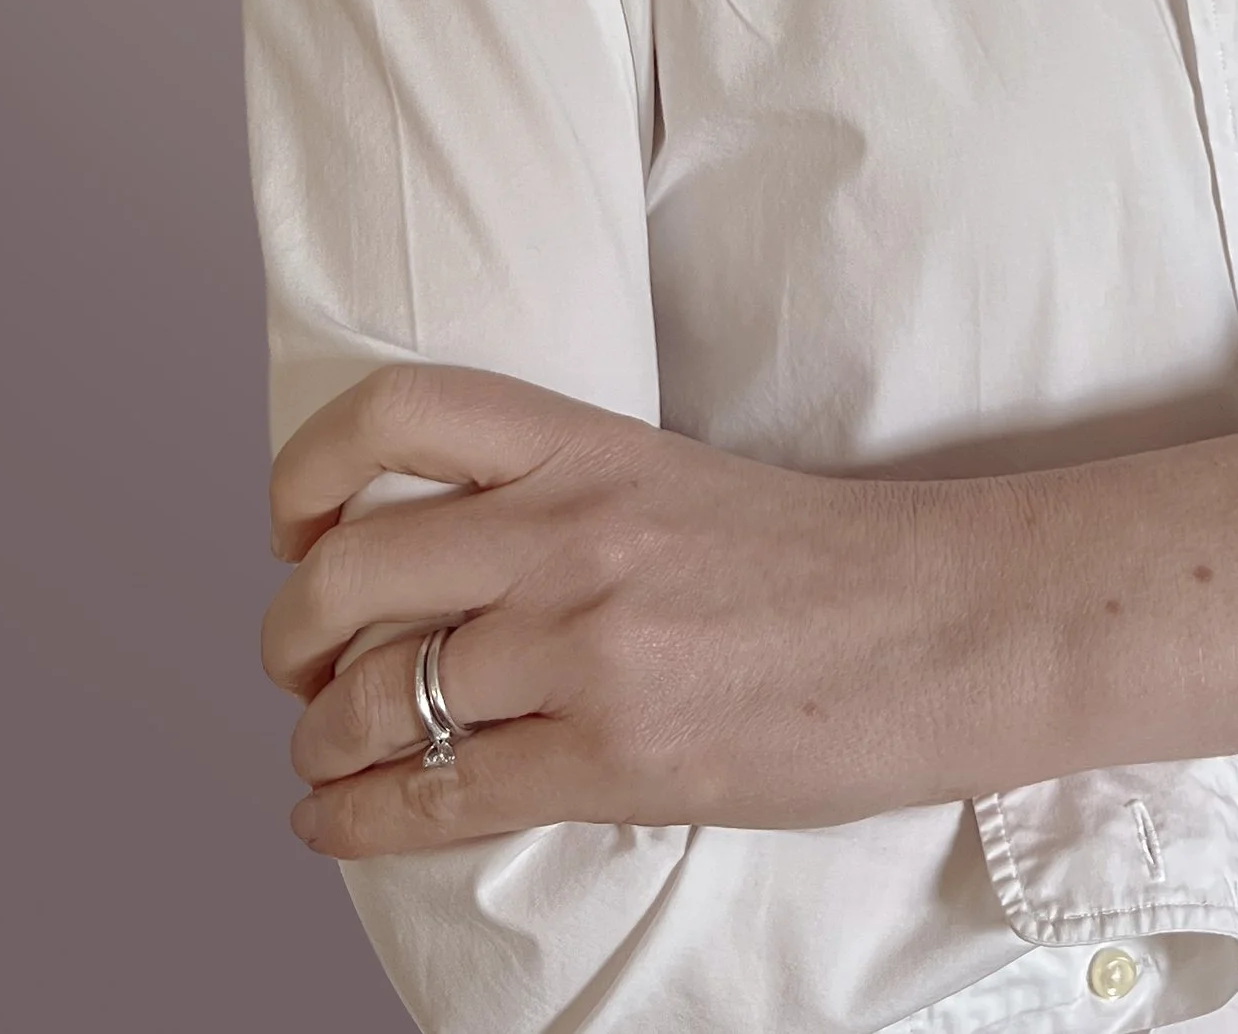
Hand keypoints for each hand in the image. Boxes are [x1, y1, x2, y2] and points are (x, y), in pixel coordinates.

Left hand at [263, 366, 998, 855]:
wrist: (948, 624)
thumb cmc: (832, 561)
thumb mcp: (680, 484)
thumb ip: (566, 505)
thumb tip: (453, 568)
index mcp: (588, 444)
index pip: (399, 414)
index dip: (309, 468)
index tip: (292, 520)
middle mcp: (567, 531)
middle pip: (348, 569)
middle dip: (289, 634)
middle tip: (295, 663)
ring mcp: (586, 645)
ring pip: (371, 695)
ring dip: (319, 737)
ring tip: (322, 752)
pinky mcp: (612, 756)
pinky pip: (437, 794)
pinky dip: (356, 819)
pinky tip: (335, 822)